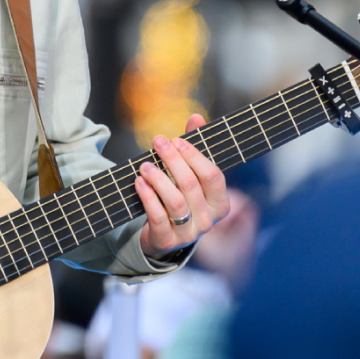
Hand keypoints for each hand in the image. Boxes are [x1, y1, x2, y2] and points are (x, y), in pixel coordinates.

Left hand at [135, 113, 229, 256]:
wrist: (164, 235)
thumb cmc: (180, 197)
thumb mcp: (189, 175)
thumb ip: (194, 147)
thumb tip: (196, 117)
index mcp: (220, 203)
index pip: (213, 176)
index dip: (195, 156)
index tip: (176, 140)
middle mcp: (209, 220)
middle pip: (191, 185)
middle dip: (173, 160)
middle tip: (157, 142)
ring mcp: (189, 233)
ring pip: (175, 202)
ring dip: (158, 179)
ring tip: (145, 164)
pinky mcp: (167, 240)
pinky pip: (158, 217)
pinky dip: (148, 197)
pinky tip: (139, 182)